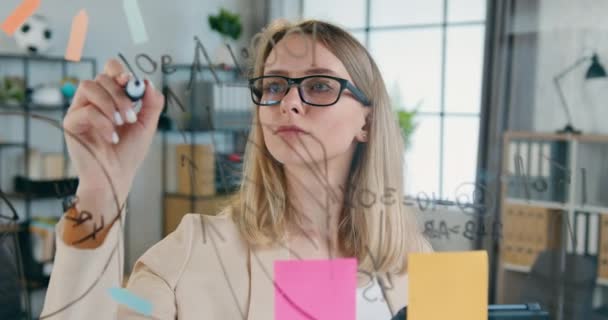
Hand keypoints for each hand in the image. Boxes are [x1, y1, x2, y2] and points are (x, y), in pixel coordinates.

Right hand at [63, 59, 164, 206]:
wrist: (117, 176)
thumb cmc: (129, 152)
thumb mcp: (147, 125)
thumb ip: (151, 103)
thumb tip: (147, 81)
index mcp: (110, 96)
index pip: (110, 69)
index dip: (120, 71)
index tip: (131, 83)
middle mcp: (93, 100)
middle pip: (101, 77)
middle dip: (120, 95)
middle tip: (131, 117)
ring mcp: (80, 110)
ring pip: (89, 87)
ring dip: (110, 104)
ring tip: (121, 124)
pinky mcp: (71, 123)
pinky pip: (85, 111)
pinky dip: (103, 123)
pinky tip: (111, 138)